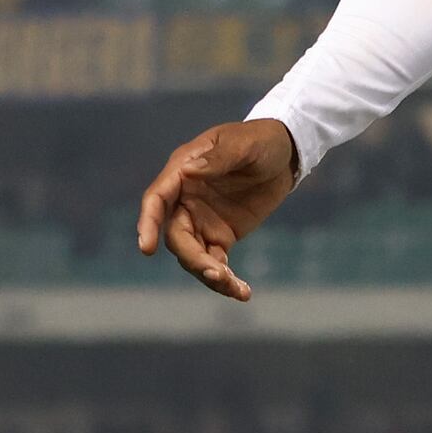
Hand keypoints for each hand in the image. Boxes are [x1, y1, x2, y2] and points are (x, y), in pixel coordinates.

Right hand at [135, 118, 301, 301]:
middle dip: (193, 258)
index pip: (157, 199)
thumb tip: (189, 173)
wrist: (285, 153)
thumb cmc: (261, 140)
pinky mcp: (221, 236)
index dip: (148, 223)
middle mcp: (185, 199)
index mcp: (183, 171)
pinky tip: (242, 292)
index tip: (146, 248)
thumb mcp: (243, 144)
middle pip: (176, 236)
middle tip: (218, 274)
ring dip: (209, 275)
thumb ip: (219, 158)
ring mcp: (202, 220)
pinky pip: (216, 263)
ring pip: (193, 256)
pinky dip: (225, 280)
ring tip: (236, 288)